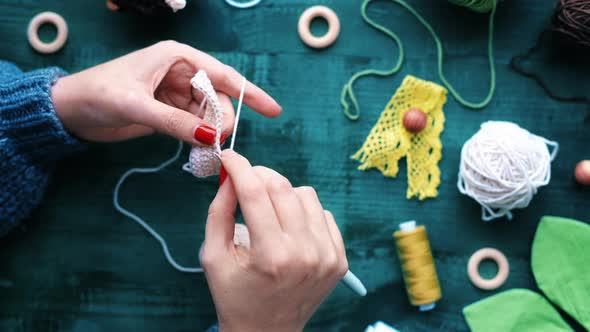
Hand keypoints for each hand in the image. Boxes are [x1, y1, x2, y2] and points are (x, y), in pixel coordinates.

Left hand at [51, 41, 280, 142]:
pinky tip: (199, 150)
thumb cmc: (98, 95)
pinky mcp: (169, 112)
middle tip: (217, 143)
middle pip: (219, 98)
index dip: (250, 93)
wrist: (70, 112)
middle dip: (223, 120)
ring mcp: (176, 94)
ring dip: (211, 132)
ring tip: (206, 151)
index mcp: (177, 57)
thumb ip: (174, 122)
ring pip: (209, 114)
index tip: (274, 111)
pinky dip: (200, 138)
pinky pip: (195, 125)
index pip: (223, 74)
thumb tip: (212, 137)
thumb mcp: (136, 106)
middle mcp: (182, 73)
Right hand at [202, 150, 348, 331]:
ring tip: (268, 211)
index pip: (255, 193)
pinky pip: (323, 214)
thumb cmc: (235, 296)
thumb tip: (230, 176)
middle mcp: (305, 254)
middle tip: (245, 179)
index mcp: (271, 256)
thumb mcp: (214, 257)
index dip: (239, 167)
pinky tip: (289, 228)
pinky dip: (304, 212)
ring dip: (282, 193)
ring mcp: (327, 256)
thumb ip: (218, 212)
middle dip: (259, 175)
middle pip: (282, 188)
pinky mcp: (339, 259)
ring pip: (305, 195)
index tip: (229, 157)